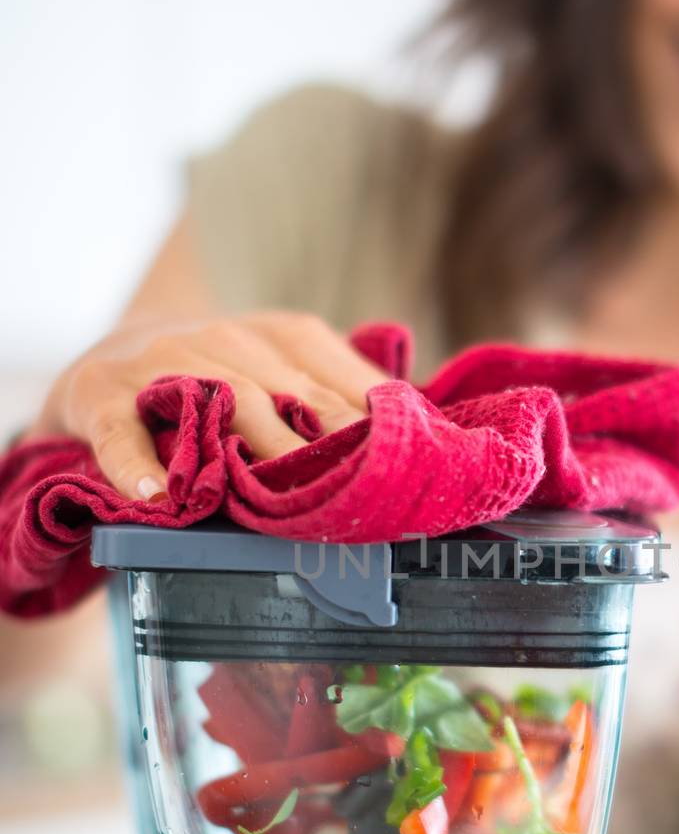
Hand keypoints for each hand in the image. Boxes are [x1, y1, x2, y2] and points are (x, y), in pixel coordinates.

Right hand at [31, 310, 390, 500]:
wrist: (110, 349)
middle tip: (352, 492)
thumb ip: (338, 395)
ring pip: (215, 404)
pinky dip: (136, 465)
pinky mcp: (98, 394)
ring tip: (277, 499)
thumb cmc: (220, 377)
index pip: (333, 371)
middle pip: (283, 391)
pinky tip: (159, 499)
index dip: (367, 418)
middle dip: (320, 442)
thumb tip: (424, 433)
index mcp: (279, 334)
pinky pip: (120, 431)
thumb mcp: (280, 370)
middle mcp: (223, 338)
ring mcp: (159, 364)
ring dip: (252, 449)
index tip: (399, 463)